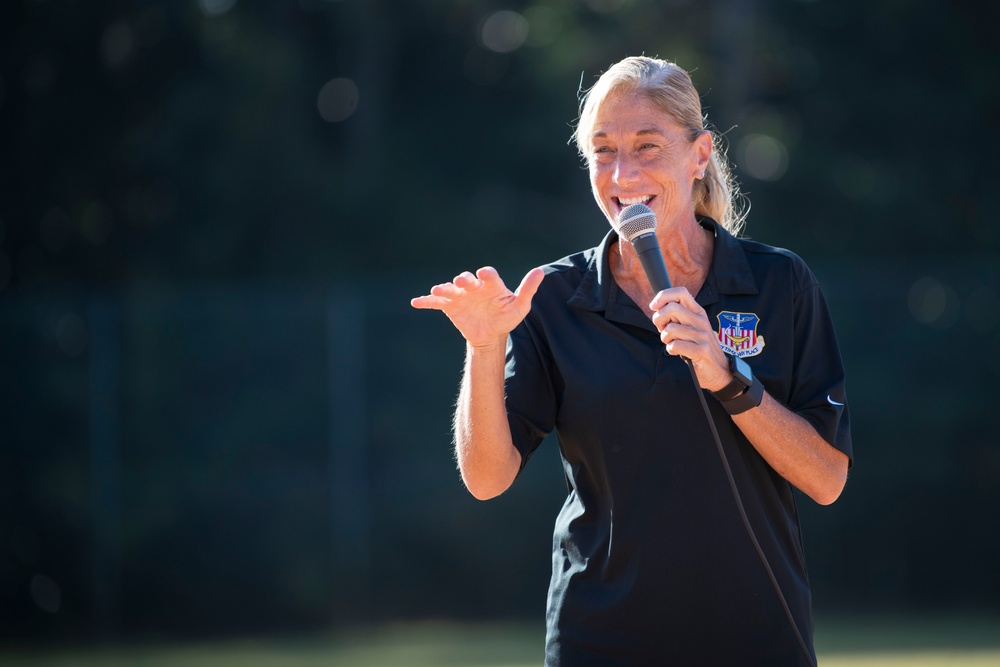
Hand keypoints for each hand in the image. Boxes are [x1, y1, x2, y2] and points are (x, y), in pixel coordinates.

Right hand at [411, 266, 544, 349]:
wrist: (490, 334)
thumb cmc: (506, 317)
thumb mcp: (520, 307)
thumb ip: (528, 290)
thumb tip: (540, 271)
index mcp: (491, 285)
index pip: (489, 276)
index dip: (486, 274)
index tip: (484, 274)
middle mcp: (474, 287)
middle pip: (467, 280)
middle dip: (464, 280)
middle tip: (461, 282)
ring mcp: (460, 296)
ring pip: (450, 289)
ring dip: (444, 289)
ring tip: (438, 291)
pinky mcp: (449, 306)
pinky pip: (436, 303)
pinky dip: (426, 301)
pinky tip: (415, 302)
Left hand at [649, 287, 730, 391]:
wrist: (719, 370)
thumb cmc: (699, 347)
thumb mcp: (690, 327)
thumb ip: (677, 317)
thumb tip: (656, 308)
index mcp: (698, 312)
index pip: (681, 292)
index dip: (663, 296)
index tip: (654, 307)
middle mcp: (701, 320)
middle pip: (672, 308)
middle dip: (659, 319)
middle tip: (662, 329)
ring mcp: (702, 335)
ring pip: (671, 329)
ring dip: (665, 338)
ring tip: (672, 343)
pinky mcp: (701, 350)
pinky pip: (675, 345)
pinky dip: (671, 350)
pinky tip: (677, 352)